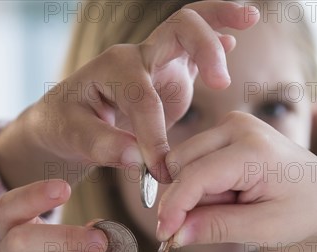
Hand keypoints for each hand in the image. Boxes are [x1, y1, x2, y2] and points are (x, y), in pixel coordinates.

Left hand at [0, 2, 258, 186]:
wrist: (66, 118)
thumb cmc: (66, 125)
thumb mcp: (72, 137)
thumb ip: (103, 146)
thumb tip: (137, 157)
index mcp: (112, 69)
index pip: (144, 99)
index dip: (155, 136)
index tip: (160, 170)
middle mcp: (137, 57)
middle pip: (177, 31)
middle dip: (203, 49)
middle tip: (222, 83)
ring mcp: (156, 62)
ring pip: (189, 28)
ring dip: (219, 20)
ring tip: (250, 15)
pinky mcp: (169, 75)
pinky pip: (195, 50)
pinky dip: (217, 41)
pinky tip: (235, 40)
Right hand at [156, 112, 316, 246]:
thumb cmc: (300, 213)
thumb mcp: (263, 229)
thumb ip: (216, 228)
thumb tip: (173, 234)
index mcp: (255, 150)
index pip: (195, 176)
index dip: (174, 207)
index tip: (163, 235)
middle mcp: (239, 126)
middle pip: (181, 164)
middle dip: (187, 199)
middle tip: (220, 219)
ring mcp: (231, 123)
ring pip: (181, 161)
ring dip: (195, 192)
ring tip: (231, 204)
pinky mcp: (225, 128)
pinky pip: (192, 159)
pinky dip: (201, 183)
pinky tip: (228, 193)